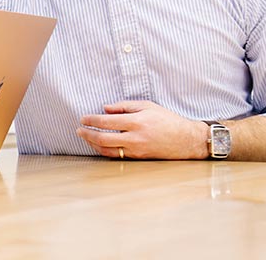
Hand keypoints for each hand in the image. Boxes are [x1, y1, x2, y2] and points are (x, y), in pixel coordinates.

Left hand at [76, 100, 208, 159]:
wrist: (186, 140)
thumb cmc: (167, 120)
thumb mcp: (147, 106)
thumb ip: (124, 106)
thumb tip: (105, 108)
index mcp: (136, 122)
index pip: (106, 121)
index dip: (91, 120)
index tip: (83, 118)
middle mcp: (134, 138)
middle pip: (103, 138)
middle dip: (87, 134)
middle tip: (79, 129)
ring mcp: (136, 150)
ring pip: (107, 150)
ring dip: (93, 144)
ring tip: (85, 137)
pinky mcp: (138, 158)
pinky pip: (116, 155)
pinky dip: (104, 150)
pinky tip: (99, 145)